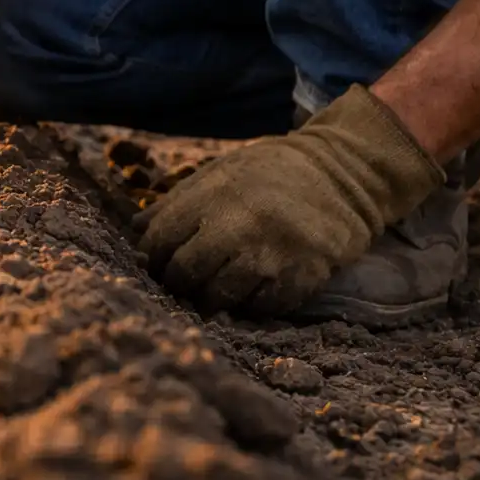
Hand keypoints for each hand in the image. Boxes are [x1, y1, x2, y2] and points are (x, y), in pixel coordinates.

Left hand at [134, 85, 443, 315]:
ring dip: (213, 298)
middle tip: (184, 283)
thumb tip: (135, 231)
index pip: (159, 240)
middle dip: (178, 283)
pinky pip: (264, 307)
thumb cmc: (271, 171)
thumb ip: (176, 201)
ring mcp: (272, 252)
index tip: (156, 263)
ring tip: (215, 289)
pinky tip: (253, 289)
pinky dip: (253, 304)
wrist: (344, 171)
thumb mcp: (219, 172)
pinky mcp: (304, 274)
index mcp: (212, 195)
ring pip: (221, 296)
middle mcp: (238, 225)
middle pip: (185, 273)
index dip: (151, 258)